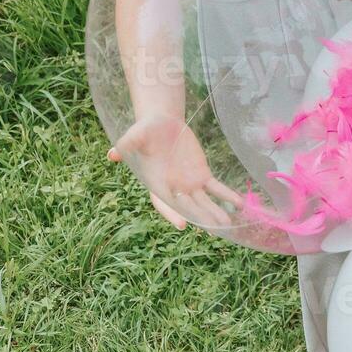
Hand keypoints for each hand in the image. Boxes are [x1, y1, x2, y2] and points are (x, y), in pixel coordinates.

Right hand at [107, 114, 242, 229]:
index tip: (183, 223)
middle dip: (200, 217)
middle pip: (188, 206)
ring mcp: (189, 184)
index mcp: (156, 183)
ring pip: (204, 201)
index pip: (164, 203)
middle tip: (213, 228)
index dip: (173, 213)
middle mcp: (173, 188)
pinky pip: (215, 188)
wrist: (162, 123)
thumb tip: (113, 153)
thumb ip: (127, 145)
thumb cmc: (146, 131)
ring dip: (215, 211)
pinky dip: (226, 194)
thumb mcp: (136, 136)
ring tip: (227, 221)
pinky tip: (238, 202)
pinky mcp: (202, 175)